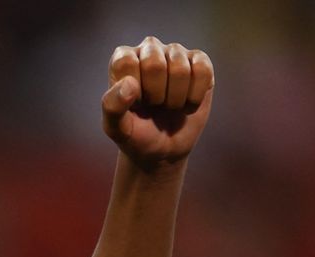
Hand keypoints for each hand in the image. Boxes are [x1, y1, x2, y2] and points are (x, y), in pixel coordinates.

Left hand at [103, 37, 213, 168]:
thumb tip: (130, 84)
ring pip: (180, 69)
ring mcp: (176, 53)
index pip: (126, 62)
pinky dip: (194, 96)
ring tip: (169, 105)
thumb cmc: (135, 134)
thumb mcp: (116, 128)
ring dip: (175, 99)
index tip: (134, 104)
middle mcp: (149, 49)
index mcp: (123, 59)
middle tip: (154, 106)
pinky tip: (186, 103)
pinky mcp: (200, 61)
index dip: (133, 91)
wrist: (162, 149)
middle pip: (154, 64)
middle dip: (155, 96)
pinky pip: (203, 71)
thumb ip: (112, 107)